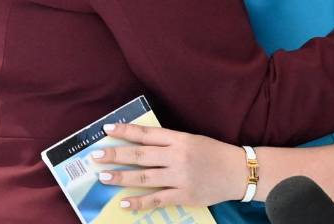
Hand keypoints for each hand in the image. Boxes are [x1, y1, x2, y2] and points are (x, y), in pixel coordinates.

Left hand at [91, 123, 244, 210]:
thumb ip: (169, 143)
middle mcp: (177, 157)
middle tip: (96, 155)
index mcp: (179, 139)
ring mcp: (180, 177)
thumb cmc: (214, 153)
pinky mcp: (183, 195)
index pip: (147, 134)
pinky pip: (157, 199)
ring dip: (122, 177)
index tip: (107, 130)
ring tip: (103, 176)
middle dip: (116, 155)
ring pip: (144, 177)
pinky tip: (124, 202)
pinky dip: (139, 202)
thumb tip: (142, 145)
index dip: (126, 131)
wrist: (238, 172)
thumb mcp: (192, 140)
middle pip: (140, 155)